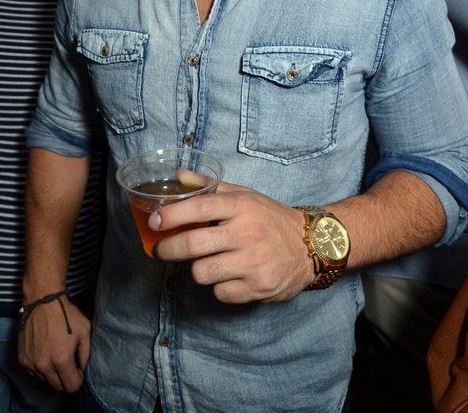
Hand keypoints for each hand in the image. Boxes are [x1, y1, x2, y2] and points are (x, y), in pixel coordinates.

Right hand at [18, 297, 90, 392]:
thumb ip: (86, 355)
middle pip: (58, 387)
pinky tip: (46, 352)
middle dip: (66, 378)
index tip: (78, 369)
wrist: (43, 301)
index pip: (71, 386)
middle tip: (69, 363)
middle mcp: (44, 366)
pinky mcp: (22, 360)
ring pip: (45, 380)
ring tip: (56, 354)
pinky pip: (34, 373)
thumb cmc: (66, 314)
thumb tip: (82, 370)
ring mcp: (31, 364)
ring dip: (53, 373)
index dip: (78, 379)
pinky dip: (41, 367)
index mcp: (61, 360)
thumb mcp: (85, 331)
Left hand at [149, 182, 314, 303]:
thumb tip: (178, 175)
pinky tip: (229, 276)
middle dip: (168, 249)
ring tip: (207, 262)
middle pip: (194, 244)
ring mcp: (253, 262)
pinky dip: (219, 287)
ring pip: (202, 272)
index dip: (172, 214)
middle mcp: (247, 233)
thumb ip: (210, 187)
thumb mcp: (245, 195)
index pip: (200, 208)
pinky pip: (220, 292)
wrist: (312, 246)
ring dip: (198, 269)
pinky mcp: (258, 287)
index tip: (155, 221)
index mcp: (243, 207)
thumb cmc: (271, 218)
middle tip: (161, 251)